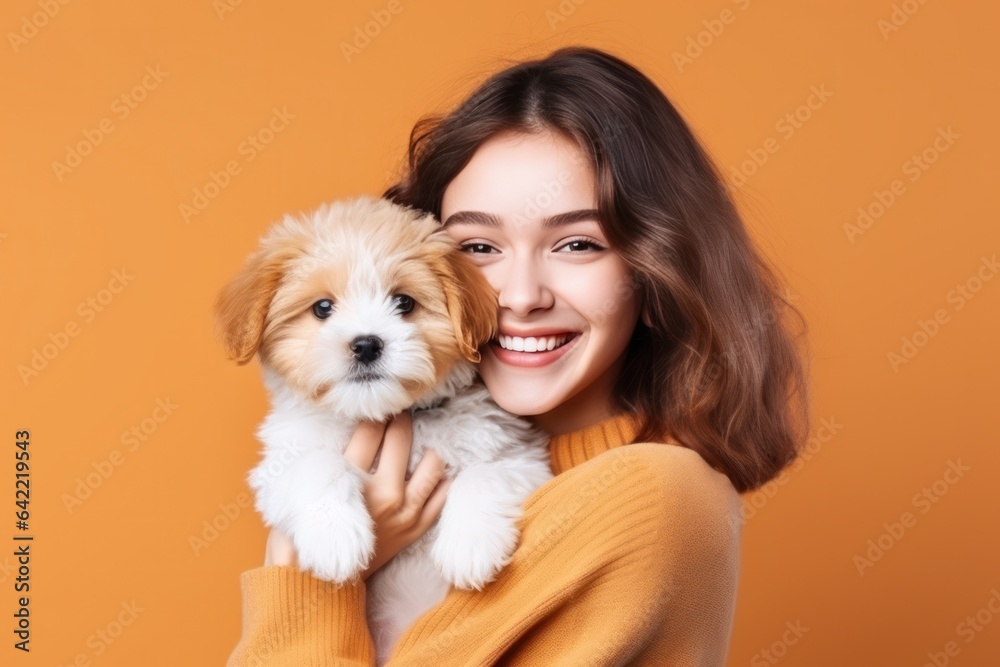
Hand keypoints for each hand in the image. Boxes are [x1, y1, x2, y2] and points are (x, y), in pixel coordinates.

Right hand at [264, 411, 452, 582]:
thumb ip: (322, 461)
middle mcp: (382, 495)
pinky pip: (441, 497)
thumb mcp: (302, 492)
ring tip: (419, 441)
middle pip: (401, 439)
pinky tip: (435, 469)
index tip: (377, 407)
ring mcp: (403, 514)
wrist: (319, 585)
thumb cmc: (305, 535)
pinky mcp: (415, 530)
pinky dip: (442, 480)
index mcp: (350, 482)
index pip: (370, 432)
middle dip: (400, 420)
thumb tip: (336, 428)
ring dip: (427, 448)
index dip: (374, 414)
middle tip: (398, 413)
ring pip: (431, 466)